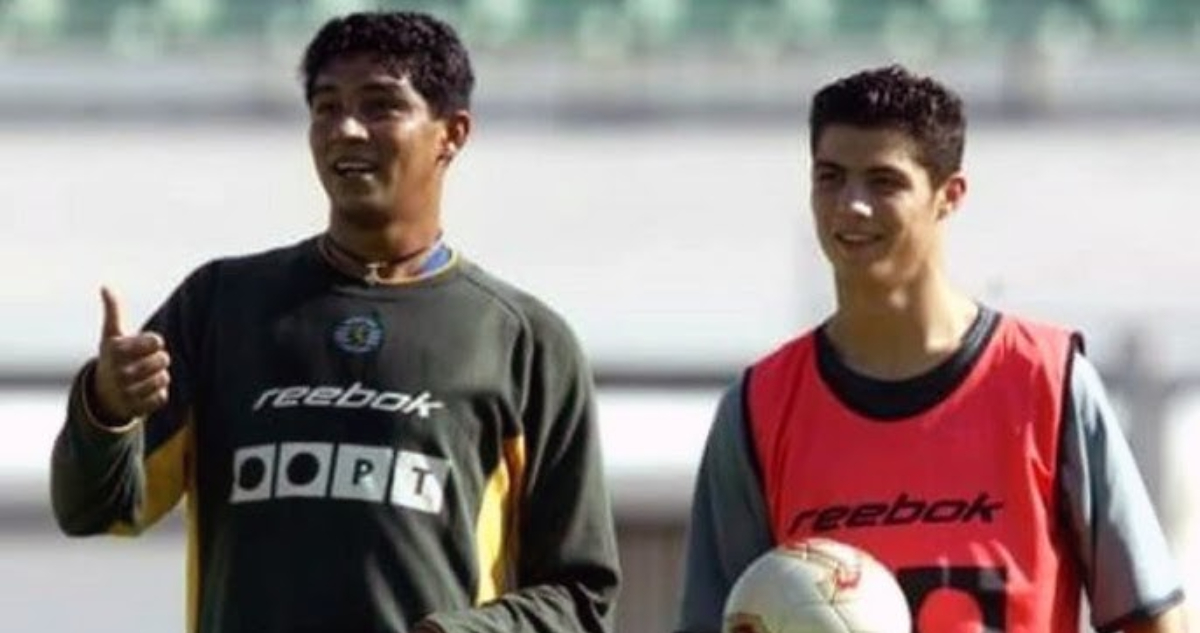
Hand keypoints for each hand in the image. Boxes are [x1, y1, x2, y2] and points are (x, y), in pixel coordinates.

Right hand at [90, 286, 170, 421]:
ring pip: (164, 379)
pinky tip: (145, 392)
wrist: (102, 395)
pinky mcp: (136, 409)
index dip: (154, 343)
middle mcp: (119, 372)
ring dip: (159, 377)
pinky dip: (158, 394)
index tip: (144, 346)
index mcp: (116, 350)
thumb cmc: (113, 358)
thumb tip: (105, 286)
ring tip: (146, 377)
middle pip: (164, 360)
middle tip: (147, 362)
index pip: (156, 341)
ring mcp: (127, 392)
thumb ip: (113, 311)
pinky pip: (162, 397)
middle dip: (160, 360)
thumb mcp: (111, 335)